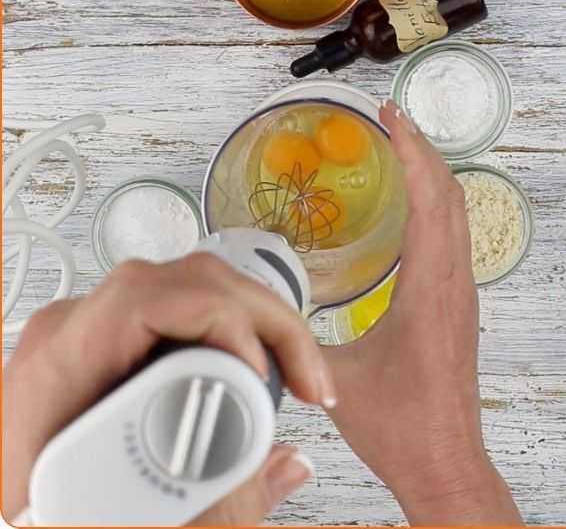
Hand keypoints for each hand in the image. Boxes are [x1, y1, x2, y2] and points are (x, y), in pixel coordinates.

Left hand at [2, 254, 333, 524]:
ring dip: (263, 326)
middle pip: (189, 282)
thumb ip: (214, 504)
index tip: (264, 378)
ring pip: (198, 288)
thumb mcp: (126, 519)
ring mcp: (95, 335)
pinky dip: (241, 335)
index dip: (222, 325)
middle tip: (310, 383)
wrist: (32, 516)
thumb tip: (287, 463)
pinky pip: (190, 311)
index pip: (147, 300)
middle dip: (268, 325)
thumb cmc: (52, 512)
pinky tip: (266, 372)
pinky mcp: (119, 348)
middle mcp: (71, 336)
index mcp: (55, 369)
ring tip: (300, 377)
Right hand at [320, 101, 519, 525]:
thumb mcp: (333, 375)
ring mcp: (462, 297)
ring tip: (402, 152)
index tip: (391, 114)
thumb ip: (296, 336)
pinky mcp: (459, 311)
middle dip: (423, 151)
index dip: (412, 149)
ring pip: (458, 218)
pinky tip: (412, 213)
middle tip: (391, 120)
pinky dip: (436, 209)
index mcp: (430, 288)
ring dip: (433, 178)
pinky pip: (454, 241)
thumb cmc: (401, 426)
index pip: (431, 198)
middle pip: (452, 196)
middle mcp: (455, 285)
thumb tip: (258, 308)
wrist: (443, 461)